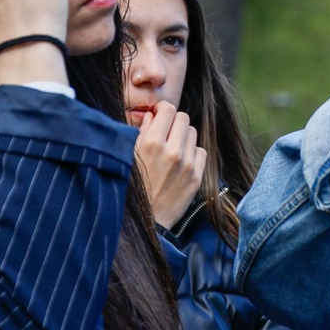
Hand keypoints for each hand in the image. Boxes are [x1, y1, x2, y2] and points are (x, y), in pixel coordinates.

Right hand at [134, 102, 206, 229]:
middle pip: (183, 118)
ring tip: (171, 148)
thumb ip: (141, 132)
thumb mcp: (128, 156)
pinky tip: (180, 161)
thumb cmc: (131, 187)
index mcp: (151, 144)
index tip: (158, 116)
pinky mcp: (196, 177)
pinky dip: (192, 152)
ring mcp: (187, 164)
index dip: (162, 110)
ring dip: (183, 136)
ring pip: (193, 133)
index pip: (168, 109)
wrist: (146, 220)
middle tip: (165, 132)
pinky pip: (201, 151)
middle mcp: (171, 151)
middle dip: (173, 121)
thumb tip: (153, 116)